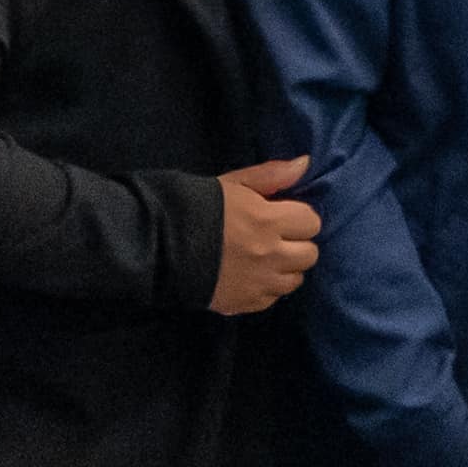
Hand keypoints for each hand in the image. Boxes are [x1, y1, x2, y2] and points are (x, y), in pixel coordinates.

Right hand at [206, 158, 322, 315]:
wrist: (156, 245)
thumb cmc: (195, 207)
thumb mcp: (232, 183)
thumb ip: (271, 175)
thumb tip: (304, 163)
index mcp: (267, 221)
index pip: (311, 221)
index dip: (297, 217)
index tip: (280, 216)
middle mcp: (270, 254)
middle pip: (309, 253)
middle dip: (296, 244)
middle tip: (273, 238)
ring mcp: (259, 282)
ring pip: (296, 279)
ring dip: (285, 268)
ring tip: (262, 259)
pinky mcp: (246, 303)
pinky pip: (274, 298)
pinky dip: (267, 288)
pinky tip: (249, 276)